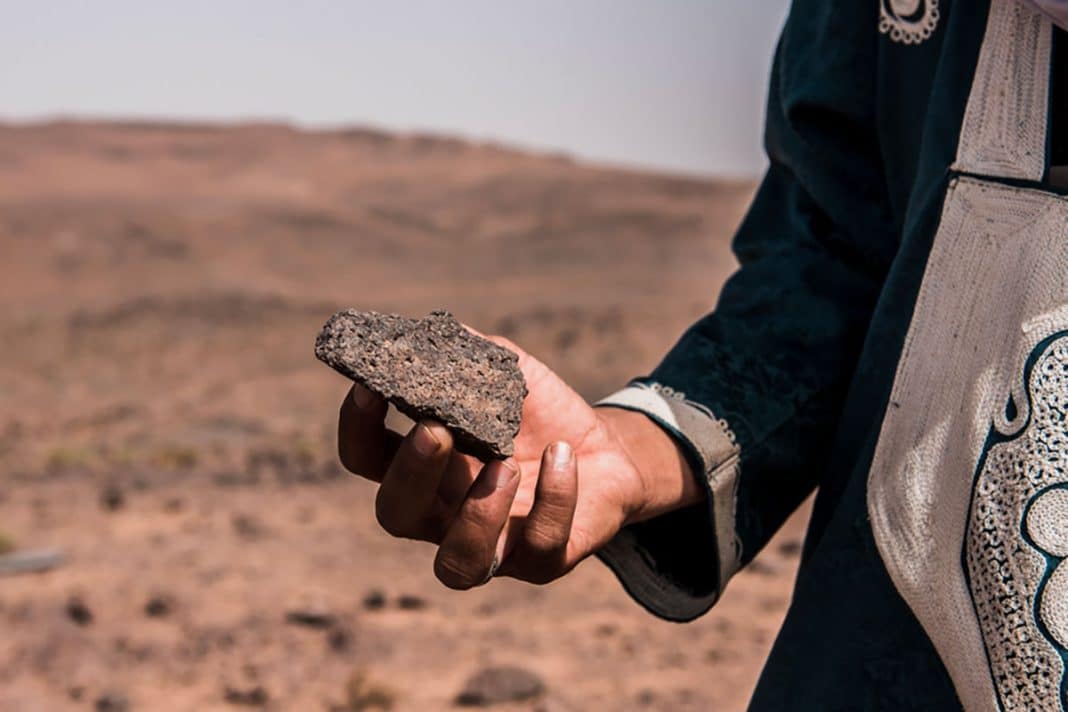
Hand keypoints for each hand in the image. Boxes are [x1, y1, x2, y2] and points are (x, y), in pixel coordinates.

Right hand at [337, 334, 698, 588]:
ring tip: (506, 464)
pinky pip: (540, 546)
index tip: (370, 386)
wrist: (605, 449)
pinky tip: (562, 454)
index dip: (358, 427)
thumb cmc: (539, 413)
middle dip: (410, 474)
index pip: (367, 458)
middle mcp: (444, 513)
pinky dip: (554, 499)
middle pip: (396, 515)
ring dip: (475, 515)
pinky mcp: (543, 559)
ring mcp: (492, 544)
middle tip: (436, 431)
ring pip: (457, 565)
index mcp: (424, 466)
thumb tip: (426, 328)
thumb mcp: (504, 373)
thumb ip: (465, 353)